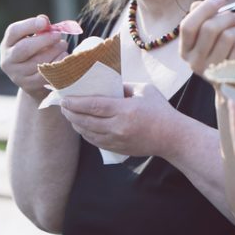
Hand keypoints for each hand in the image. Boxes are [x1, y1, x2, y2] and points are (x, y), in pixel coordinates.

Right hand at [0, 15, 68, 100]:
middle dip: (44, 40)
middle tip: (58, 35)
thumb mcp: (34, 39)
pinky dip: (57, 65)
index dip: (29, 25)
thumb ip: (39, 29)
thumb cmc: (36, 53)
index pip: (14, 32)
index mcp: (7, 44)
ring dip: (54, 52)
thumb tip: (44, 20)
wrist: (34, 81)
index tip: (45, 22)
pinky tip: (64, 58)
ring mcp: (17, 75)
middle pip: (24, 48)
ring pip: (37, 62)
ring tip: (63, 46)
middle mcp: (8, 60)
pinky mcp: (29, 86)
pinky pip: (46, 75)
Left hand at [59, 83, 183, 156]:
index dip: (75, 103)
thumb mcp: (144, 90)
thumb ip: (123, 87)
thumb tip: (105, 85)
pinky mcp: (118, 149)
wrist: (172, 137)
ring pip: (88, 133)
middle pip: (86, 121)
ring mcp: (117, 140)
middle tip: (62, 105)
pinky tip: (82, 126)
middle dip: (70, 113)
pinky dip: (86, 134)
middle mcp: (118, 127)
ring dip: (76, 124)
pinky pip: (95, 142)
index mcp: (125, 110)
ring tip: (70, 115)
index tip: (64, 99)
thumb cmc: (161, 110)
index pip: (93, 106)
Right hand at [180, 0, 234, 75]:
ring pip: (227, 36)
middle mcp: (194, 62)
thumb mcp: (203, 37)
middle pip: (209, 28)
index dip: (205, 9)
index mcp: (185, 50)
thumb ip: (199, 18)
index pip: (188, 26)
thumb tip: (199, 4)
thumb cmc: (216, 51)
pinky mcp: (230, 73)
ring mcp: (212, 70)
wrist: (227, 81)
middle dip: (226, 17)